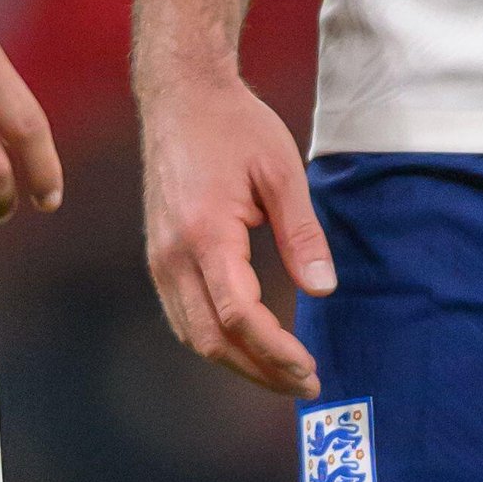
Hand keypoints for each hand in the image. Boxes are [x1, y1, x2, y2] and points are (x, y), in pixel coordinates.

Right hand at [141, 67, 336, 396]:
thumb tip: (323, 290)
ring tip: (284, 375)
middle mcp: (173, 256)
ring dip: (238, 363)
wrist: (182, 97)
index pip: (239, 315)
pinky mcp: (159, 257)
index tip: (310, 368)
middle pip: (212, 339)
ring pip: (194, 335)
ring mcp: (159, 259)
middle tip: (306, 384)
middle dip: (260, 371)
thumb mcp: (282, 170)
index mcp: (205, 234)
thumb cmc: (236, 126)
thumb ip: (302, 233)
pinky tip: (249, 346)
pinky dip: (216, 341)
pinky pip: (184, 316)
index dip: (275, 350)